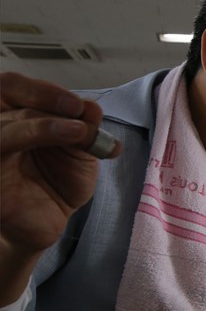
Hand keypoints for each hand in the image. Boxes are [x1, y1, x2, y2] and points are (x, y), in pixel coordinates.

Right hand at [0, 72, 120, 255]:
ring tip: (80, 131)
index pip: (11, 87)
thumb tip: (92, 108)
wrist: (50, 223)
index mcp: (12, 115)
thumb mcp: (79, 150)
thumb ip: (85, 128)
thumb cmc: (56, 183)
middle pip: (7, 98)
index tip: (77, 103)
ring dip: (45, 123)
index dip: (42, 89)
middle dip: (50, 102)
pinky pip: (0, 151)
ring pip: (4, 127)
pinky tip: (68, 139)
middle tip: (80, 112)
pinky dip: (34, 136)